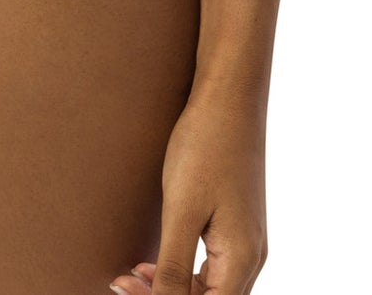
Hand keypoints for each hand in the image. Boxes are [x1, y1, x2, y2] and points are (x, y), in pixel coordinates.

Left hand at [109, 88, 267, 294]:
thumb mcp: (181, 210)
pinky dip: (181, 270)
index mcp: (241, 260)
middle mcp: (250, 257)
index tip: (126, 289)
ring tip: (132, 275)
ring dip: (171, 288)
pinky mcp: (236, 225)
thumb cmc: (206, 147)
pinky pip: (210, 266)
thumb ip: (173, 267)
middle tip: (121, 282)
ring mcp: (246, 241)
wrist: (229, 97)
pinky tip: (153, 261)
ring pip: (209, 288)